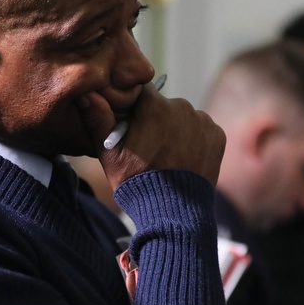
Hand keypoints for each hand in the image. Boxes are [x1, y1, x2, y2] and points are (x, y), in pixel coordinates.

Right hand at [81, 82, 225, 190]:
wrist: (173, 213)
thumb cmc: (136, 182)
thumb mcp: (109, 154)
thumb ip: (98, 119)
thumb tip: (85, 93)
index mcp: (155, 106)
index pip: (142, 91)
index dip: (135, 107)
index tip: (132, 123)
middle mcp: (183, 107)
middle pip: (164, 105)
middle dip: (156, 120)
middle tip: (149, 146)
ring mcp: (203, 121)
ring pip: (184, 117)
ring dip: (176, 129)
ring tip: (168, 156)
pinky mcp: (217, 136)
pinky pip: (202, 130)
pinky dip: (194, 140)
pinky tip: (184, 159)